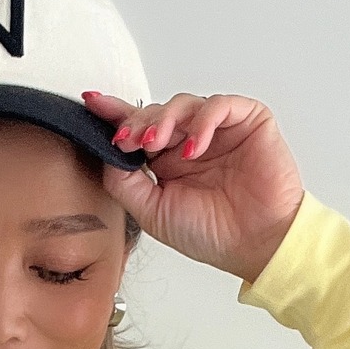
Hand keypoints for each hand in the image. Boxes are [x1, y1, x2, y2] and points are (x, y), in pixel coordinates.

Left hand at [81, 90, 304, 284]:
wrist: (257, 245)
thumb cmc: (212, 234)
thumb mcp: (152, 212)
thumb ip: (124, 182)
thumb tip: (105, 152)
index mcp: (168, 162)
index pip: (139, 128)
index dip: (115, 113)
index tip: (93, 104)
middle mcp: (191, 142)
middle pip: (157, 112)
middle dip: (138, 122)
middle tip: (129, 139)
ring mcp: (219, 131)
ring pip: (184, 103)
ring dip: (166, 119)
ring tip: (158, 143)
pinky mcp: (248, 122)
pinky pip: (220, 105)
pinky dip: (203, 121)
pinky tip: (194, 147)